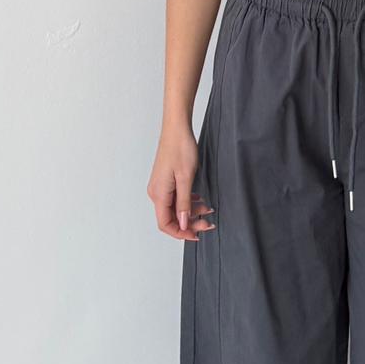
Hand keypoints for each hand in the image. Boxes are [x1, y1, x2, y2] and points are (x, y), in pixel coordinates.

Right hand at [147, 126, 216, 241]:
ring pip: (175, 208)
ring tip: (208, 209)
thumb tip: (183, 224)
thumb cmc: (180, 149)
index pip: (165, 224)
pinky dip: (188, 202)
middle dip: (190, 223)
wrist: (177, 128)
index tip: (197, 234)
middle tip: (208, 223)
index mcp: (158, 194)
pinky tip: (200, 199)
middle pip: (171, 218)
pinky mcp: (166, 180)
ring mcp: (160, 186)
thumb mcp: (186, 178)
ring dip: (191, 212)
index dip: (181, 233)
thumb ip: (184, 203)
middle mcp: (156, 192)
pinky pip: (175, 198)